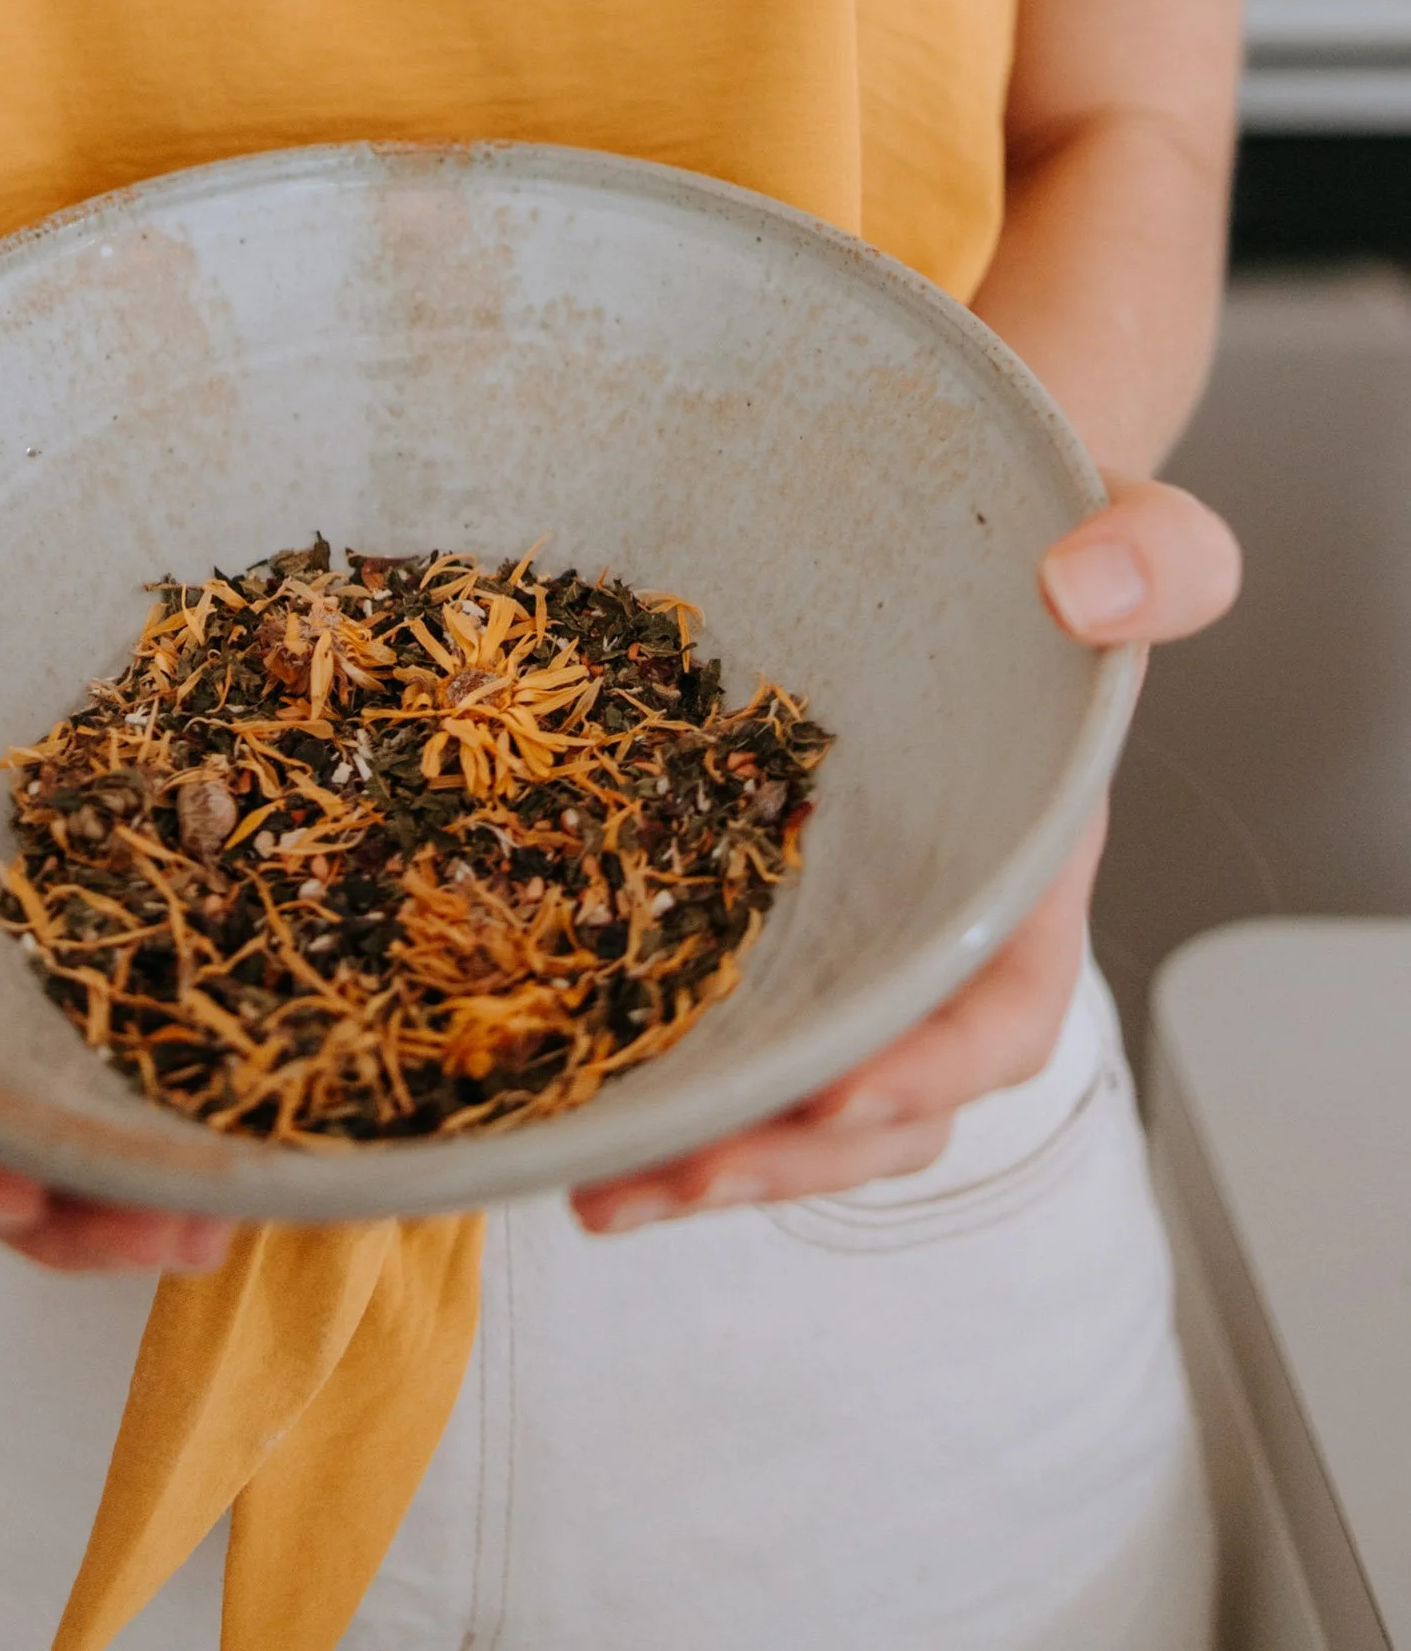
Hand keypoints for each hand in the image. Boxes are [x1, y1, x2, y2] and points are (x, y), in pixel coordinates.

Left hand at [571, 472, 1239, 1234]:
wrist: (959, 540)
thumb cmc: (1051, 555)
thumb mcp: (1133, 539)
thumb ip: (1157, 557)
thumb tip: (1089, 589)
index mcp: (1026, 884)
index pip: (1000, 1019)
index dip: (931, 1070)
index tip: (843, 1089)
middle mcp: (932, 937)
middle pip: (877, 1103)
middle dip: (784, 1158)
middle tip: (672, 1180)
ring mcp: (839, 935)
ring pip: (787, 1089)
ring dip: (702, 1156)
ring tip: (598, 1189)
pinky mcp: (754, 910)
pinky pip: (716, 1014)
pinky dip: (656, 1072)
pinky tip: (571, 1103)